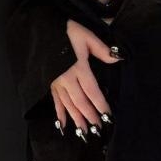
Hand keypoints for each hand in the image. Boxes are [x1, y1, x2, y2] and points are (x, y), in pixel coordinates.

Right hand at [50, 19, 121, 136]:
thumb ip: (102, 49)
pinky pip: (55, 101)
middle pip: (80, 101)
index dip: (100, 105)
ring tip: (83, 132)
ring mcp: (56, 82)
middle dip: (90, 116)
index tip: (108, 116)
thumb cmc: (67, 31)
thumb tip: (118, 59)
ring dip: (76, 119)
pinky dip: (59, 113)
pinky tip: (62, 124)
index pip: (92, 91)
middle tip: (98, 129)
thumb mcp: (87, 36)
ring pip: (68, 104)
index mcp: (79, 67)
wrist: (42, 29)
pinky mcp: (49, 82)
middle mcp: (67, 78)